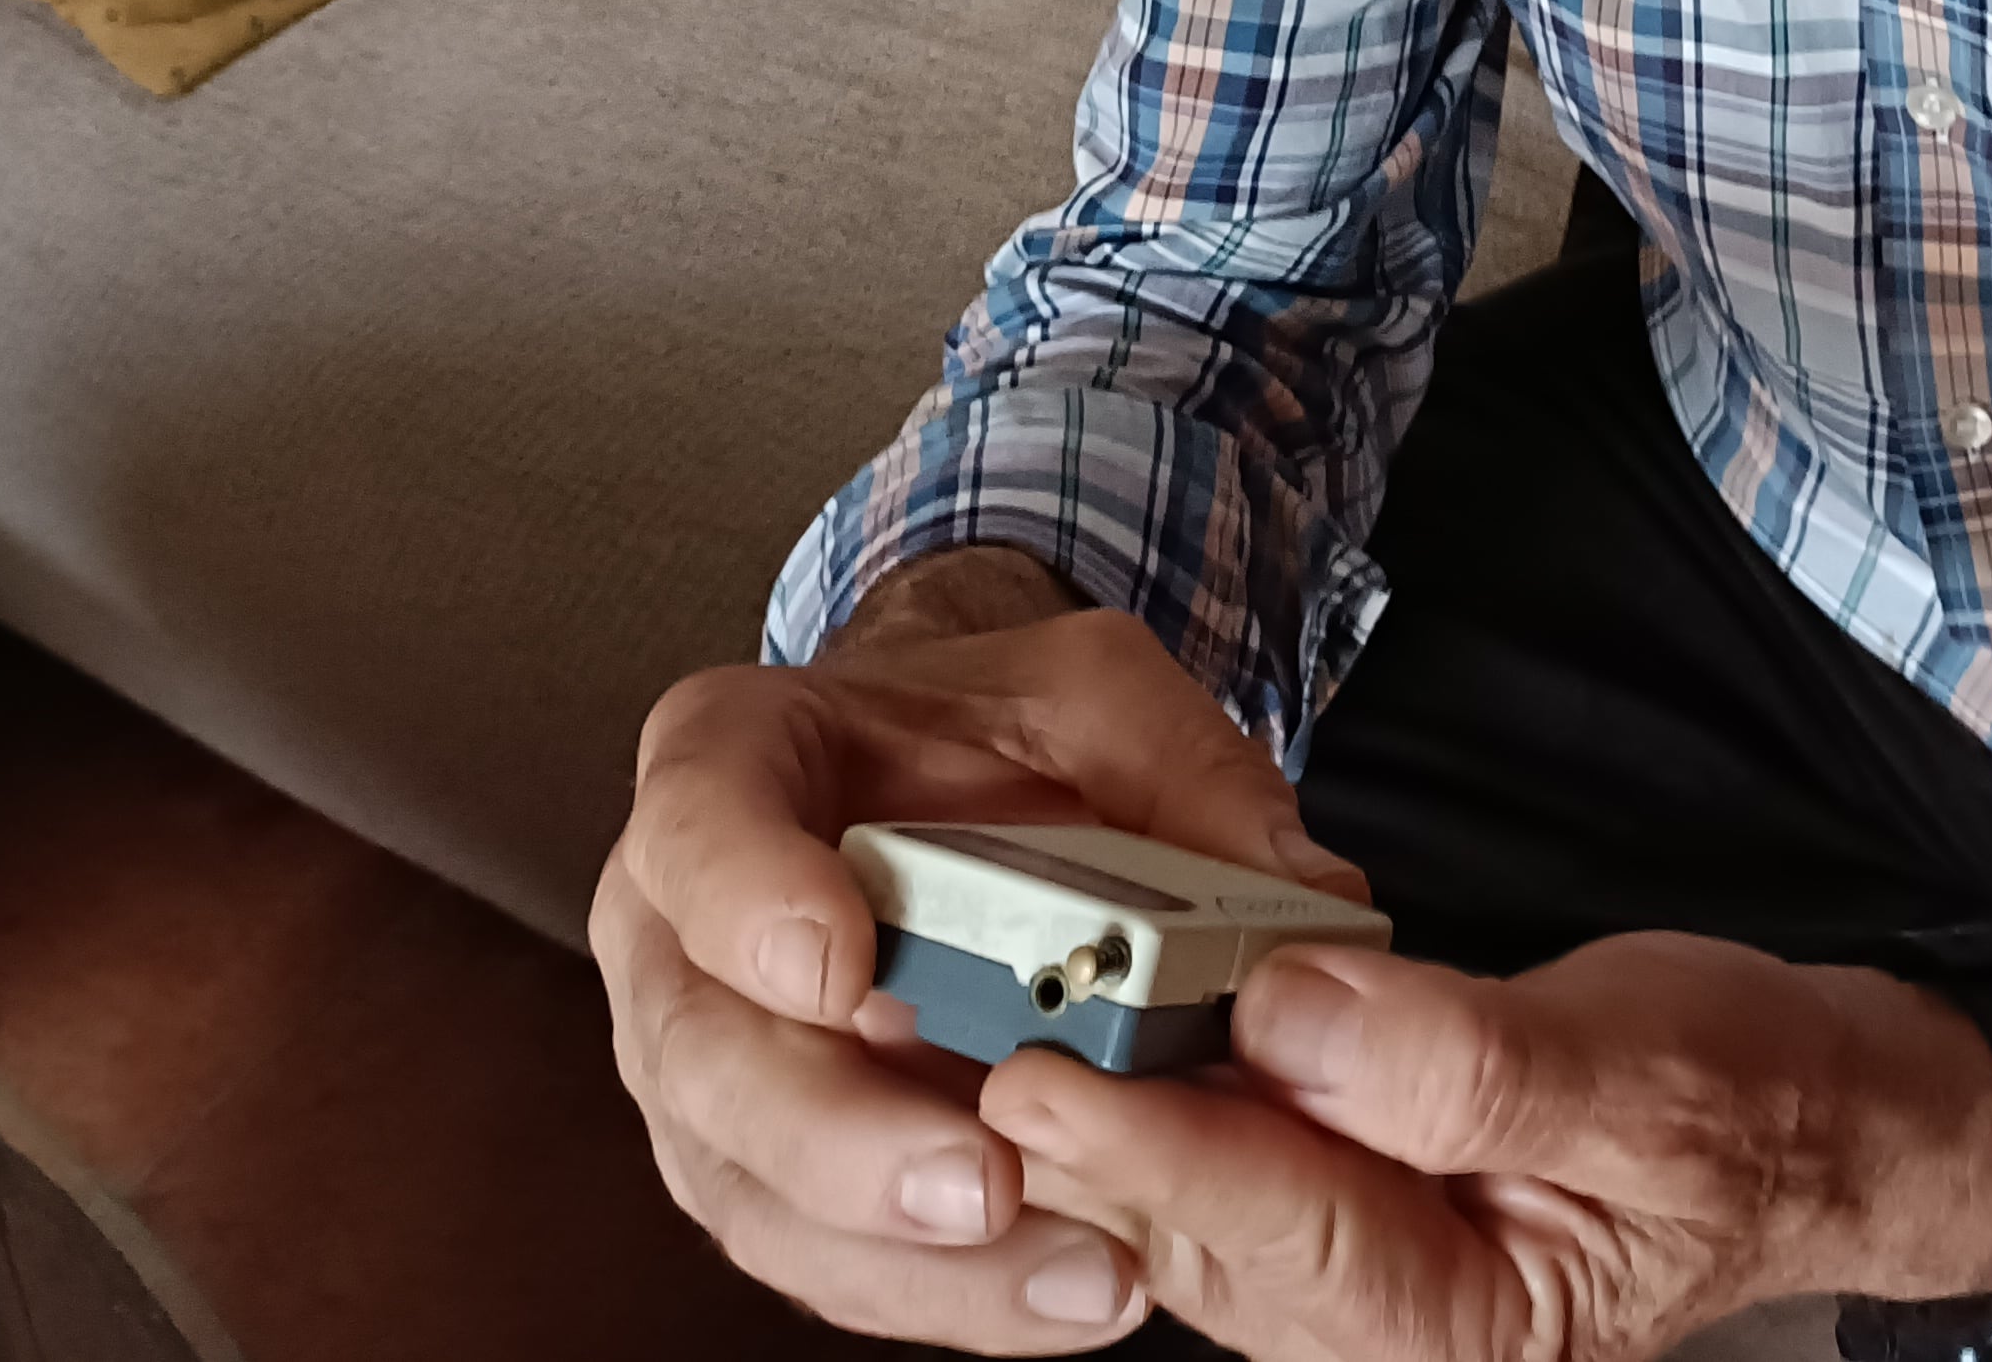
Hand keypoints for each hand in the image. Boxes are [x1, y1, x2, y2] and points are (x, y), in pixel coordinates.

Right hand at [592, 562, 1367, 1347]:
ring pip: (752, 1189)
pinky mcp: (770, 1170)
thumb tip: (1309, 897)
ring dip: (903, 1253)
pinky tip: (1068, 1289)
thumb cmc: (997, 734)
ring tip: (1072, 1266)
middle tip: (984, 1177)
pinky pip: (822, 1256)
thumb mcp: (1102, 700)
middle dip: (840, 1137)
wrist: (955, 787)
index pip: (697, 825)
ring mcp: (711, 1061)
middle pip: (704, 1053)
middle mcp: (683, 922)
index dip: (748, 900)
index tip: (842, 965)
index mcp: (733, 761)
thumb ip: (1189, 780)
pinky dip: (943, 1291)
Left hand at [984, 931, 1991, 1361]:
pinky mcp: (1325, 1216)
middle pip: (1197, 1233)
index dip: (1158, 1146)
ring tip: (950, 1018)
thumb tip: (1297, 1016)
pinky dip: (1130, 1094)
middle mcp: (1387, 1331)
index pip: (1288, 1235)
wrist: (1808, 1118)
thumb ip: (1465, 1060)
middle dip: (1069, 1138)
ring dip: (1073, 1116)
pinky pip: (1203, 1166)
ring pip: (1175, 1205)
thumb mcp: (1640, 1063)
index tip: (1044, 1072)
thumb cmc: (1747, 1095)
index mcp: (1476, 1324)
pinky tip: (1050, 1022)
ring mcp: (1345, 1284)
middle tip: (942, 1034)